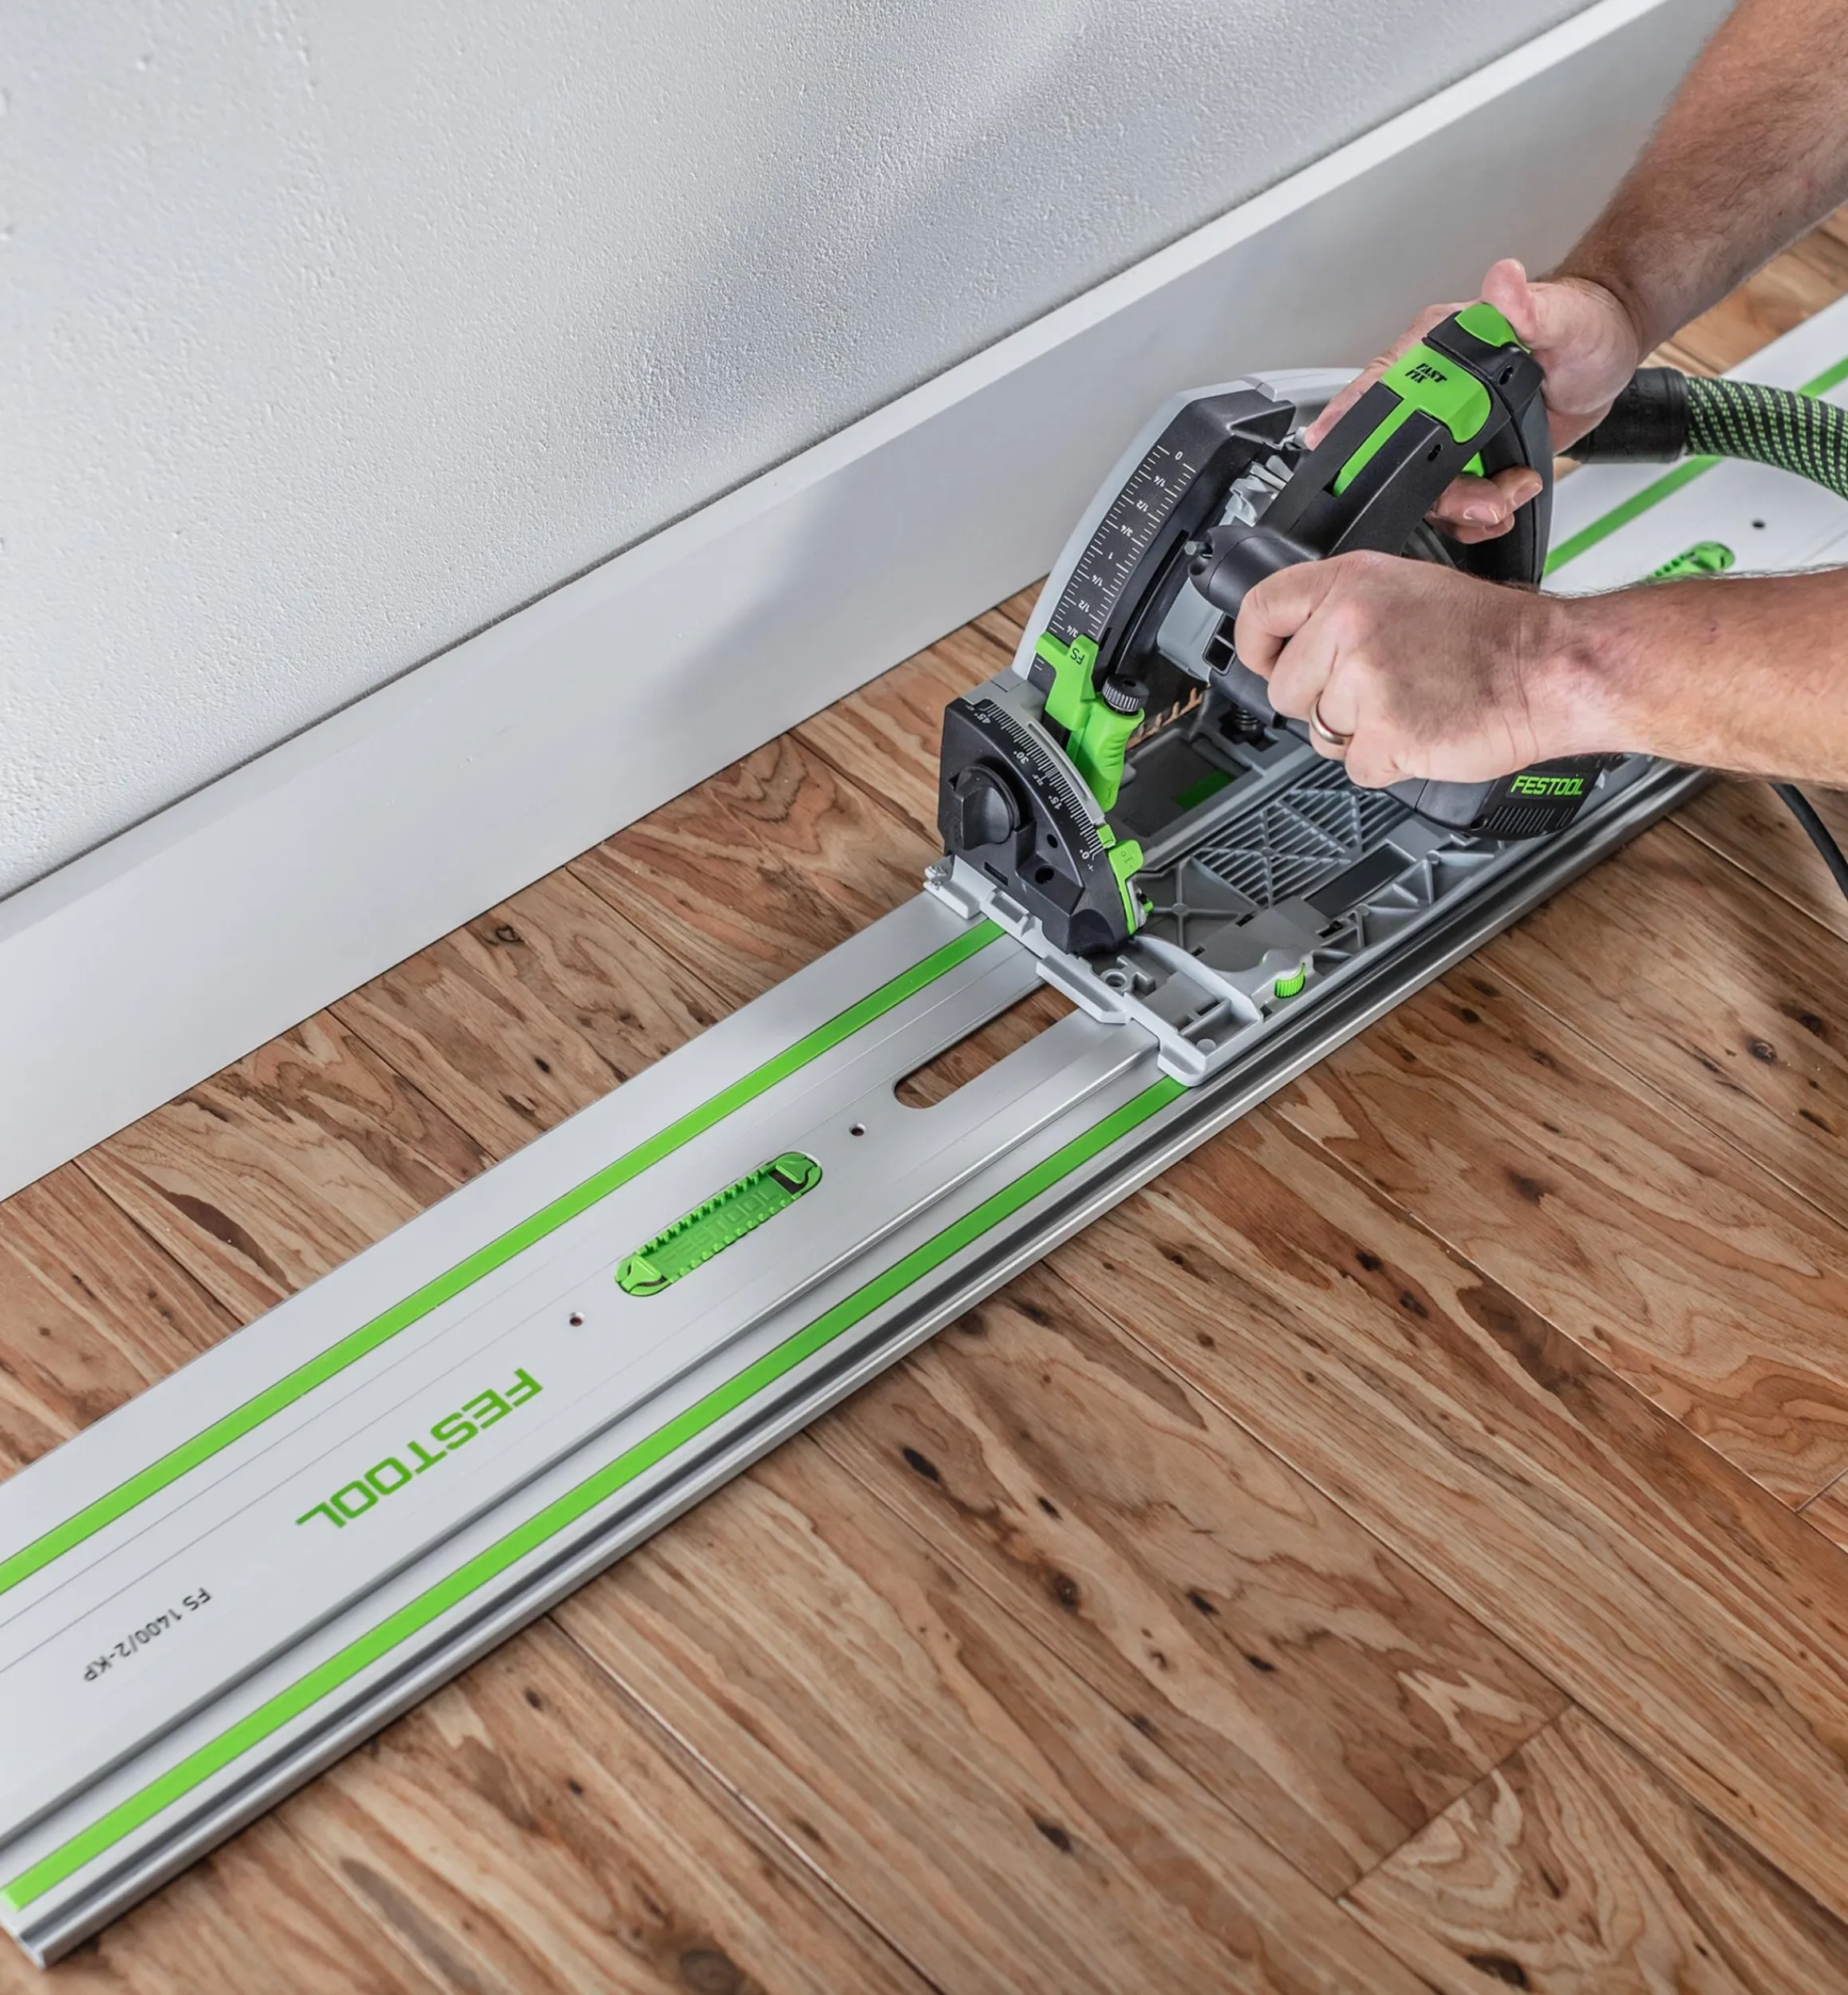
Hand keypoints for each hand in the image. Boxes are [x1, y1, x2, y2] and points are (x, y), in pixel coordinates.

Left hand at [1233, 552, 1589, 790]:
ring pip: (1319, 732)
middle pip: (1286, 688)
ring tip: (1411, 704)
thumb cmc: (1492, 634)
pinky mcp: (1385, 735)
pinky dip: (1387, 762)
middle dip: (1323, 700)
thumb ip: (1345, 611)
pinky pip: (1355, 767)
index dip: (1255, 646)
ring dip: (1358, 732)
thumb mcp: (1408, 588)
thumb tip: (1295, 646)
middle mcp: (1349, 627)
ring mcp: (1365, 683)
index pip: (1260, 610)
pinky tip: (1422, 731)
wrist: (1552, 667)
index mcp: (1351, 584)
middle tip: (1380, 688)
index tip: (1265, 662)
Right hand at [1302, 258, 1642, 543]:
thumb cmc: (1583, 325)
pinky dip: (1474, 517)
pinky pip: (1451, 502)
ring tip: (1503, 499)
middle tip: (1480, 499)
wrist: (1608, 357)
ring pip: (1424, 487)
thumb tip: (1504, 281)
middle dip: (1434, 489)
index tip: (1327, 442)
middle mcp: (1435, 390)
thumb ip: (1527, 306)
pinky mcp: (1468, 459)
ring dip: (1463, 508)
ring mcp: (1449, 429)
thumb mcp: (1561, 315)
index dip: (1347, 418)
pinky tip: (1504, 503)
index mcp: (1439, 348)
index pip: (1379, 385)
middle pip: (1399, 453)